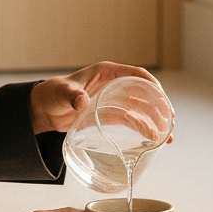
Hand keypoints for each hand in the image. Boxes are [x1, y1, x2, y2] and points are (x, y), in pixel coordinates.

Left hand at [29, 61, 173, 139]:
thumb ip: (72, 96)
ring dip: (154, 120)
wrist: (41, 110)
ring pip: (140, 108)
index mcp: (106, 72)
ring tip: (166, 136)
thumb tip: (81, 101)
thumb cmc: (51, 95)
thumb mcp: (62, 93)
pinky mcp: (108, 114)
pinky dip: (142, 127)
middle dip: (159, 106)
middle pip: (143, 92)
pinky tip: (152, 139)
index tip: (163, 99)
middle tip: (171, 121)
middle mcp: (113, 84)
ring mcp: (112, 99)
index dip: (152, 85)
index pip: (136, 74)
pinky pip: (131, 119)